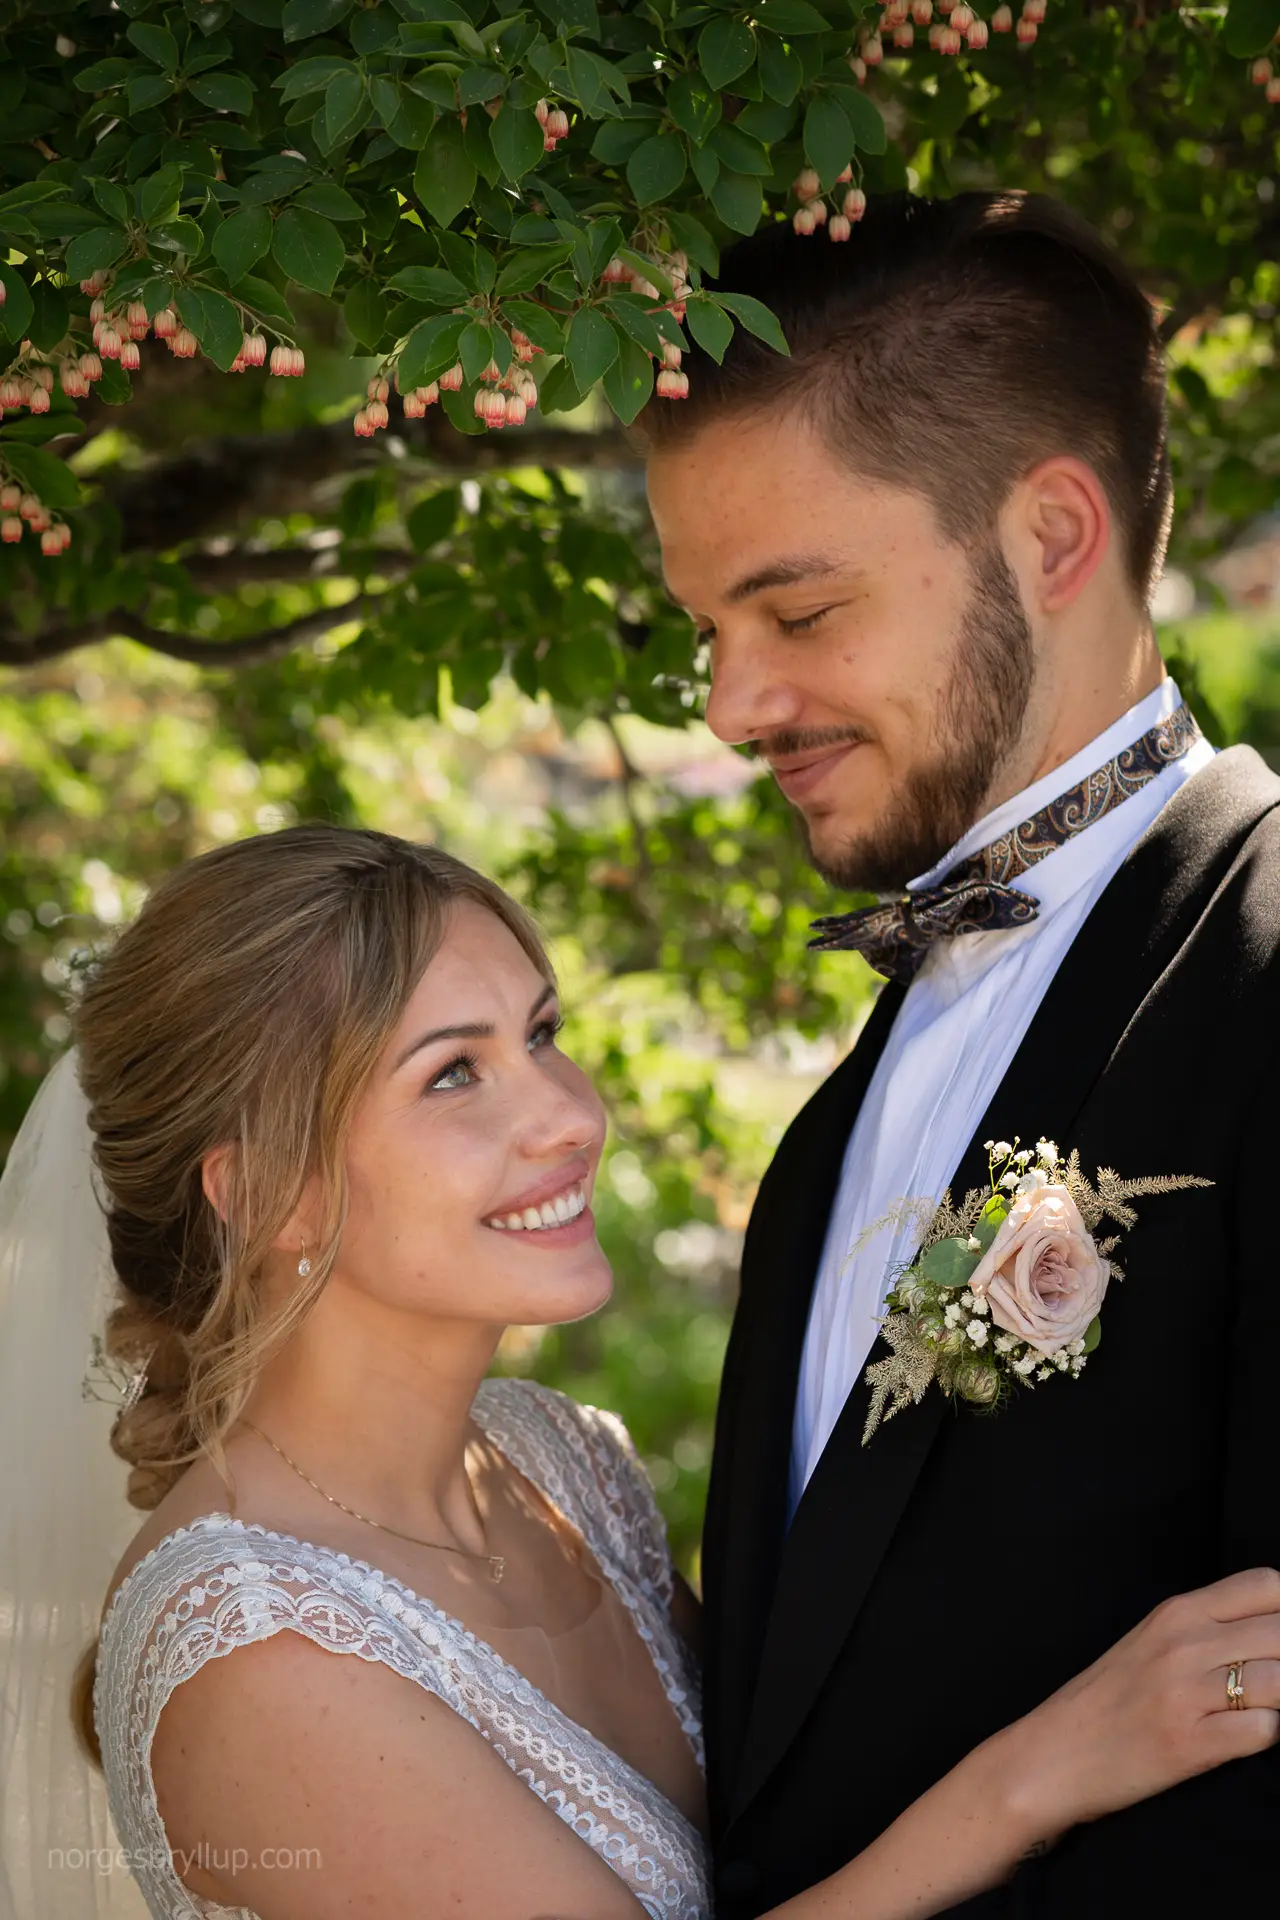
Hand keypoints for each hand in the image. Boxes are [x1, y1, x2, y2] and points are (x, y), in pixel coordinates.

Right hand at [1005, 1566, 1279, 1833]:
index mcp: (1177, 1612)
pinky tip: (1249, 1736)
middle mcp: (1184, 1643)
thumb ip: (1209, 1628)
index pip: (1266, 1585)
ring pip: (1279, 1680)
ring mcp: (1186, 1692)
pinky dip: (1269, 1734)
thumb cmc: (1109, 1700)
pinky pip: (1263, 1731)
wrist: (1055, 1753)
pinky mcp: (1190, 1743)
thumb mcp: (1153, 1641)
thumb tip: (1272, 1631)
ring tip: (1265, 1707)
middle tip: (1272, 1682)